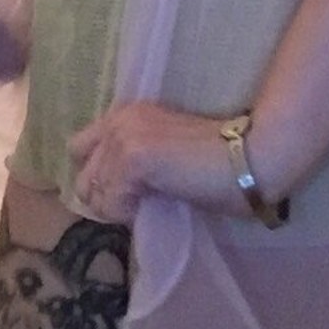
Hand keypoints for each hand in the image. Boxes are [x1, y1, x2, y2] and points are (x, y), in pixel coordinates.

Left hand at [67, 101, 252, 224]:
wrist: (249, 158)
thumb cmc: (218, 164)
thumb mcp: (164, 154)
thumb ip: (134, 163)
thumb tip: (112, 196)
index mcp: (126, 115)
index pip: (79, 150)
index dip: (99, 179)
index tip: (126, 196)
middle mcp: (118, 120)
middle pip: (83, 178)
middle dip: (106, 199)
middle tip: (139, 205)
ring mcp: (123, 138)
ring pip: (94, 194)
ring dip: (119, 208)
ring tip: (152, 203)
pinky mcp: (133, 158)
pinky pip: (111, 204)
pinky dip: (130, 213)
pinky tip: (158, 202)